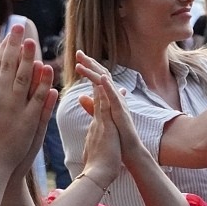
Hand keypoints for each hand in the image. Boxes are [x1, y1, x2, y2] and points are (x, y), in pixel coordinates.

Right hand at [0, 28, 56, 174]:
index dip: (5, 50)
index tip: (10, 34)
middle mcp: (1, 101)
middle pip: (9, 69)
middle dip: (15, 48)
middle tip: (20, 28)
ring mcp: (14, 111)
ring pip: (23, 81)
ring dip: (28, 61)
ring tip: (33, 44)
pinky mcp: (28, 123)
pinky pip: (37, 101)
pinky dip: (42, 86)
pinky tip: (47, 72)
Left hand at [75, 51, 147, 165]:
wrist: (128, 153)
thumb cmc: (116, 138)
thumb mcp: (100, 118)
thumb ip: (92, 106)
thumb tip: (81, 96)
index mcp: (108, 100)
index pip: (97, 79)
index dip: (88, 68)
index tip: (77, 58)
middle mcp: (114, 99)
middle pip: (102, 76)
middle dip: (90, 63)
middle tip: (78, 52)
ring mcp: (118, 105)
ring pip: (106, 84)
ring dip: (94, 71)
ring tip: (81, 62)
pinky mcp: (121, 113)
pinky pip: (114, 98)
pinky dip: (108, 87)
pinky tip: (101, 77)